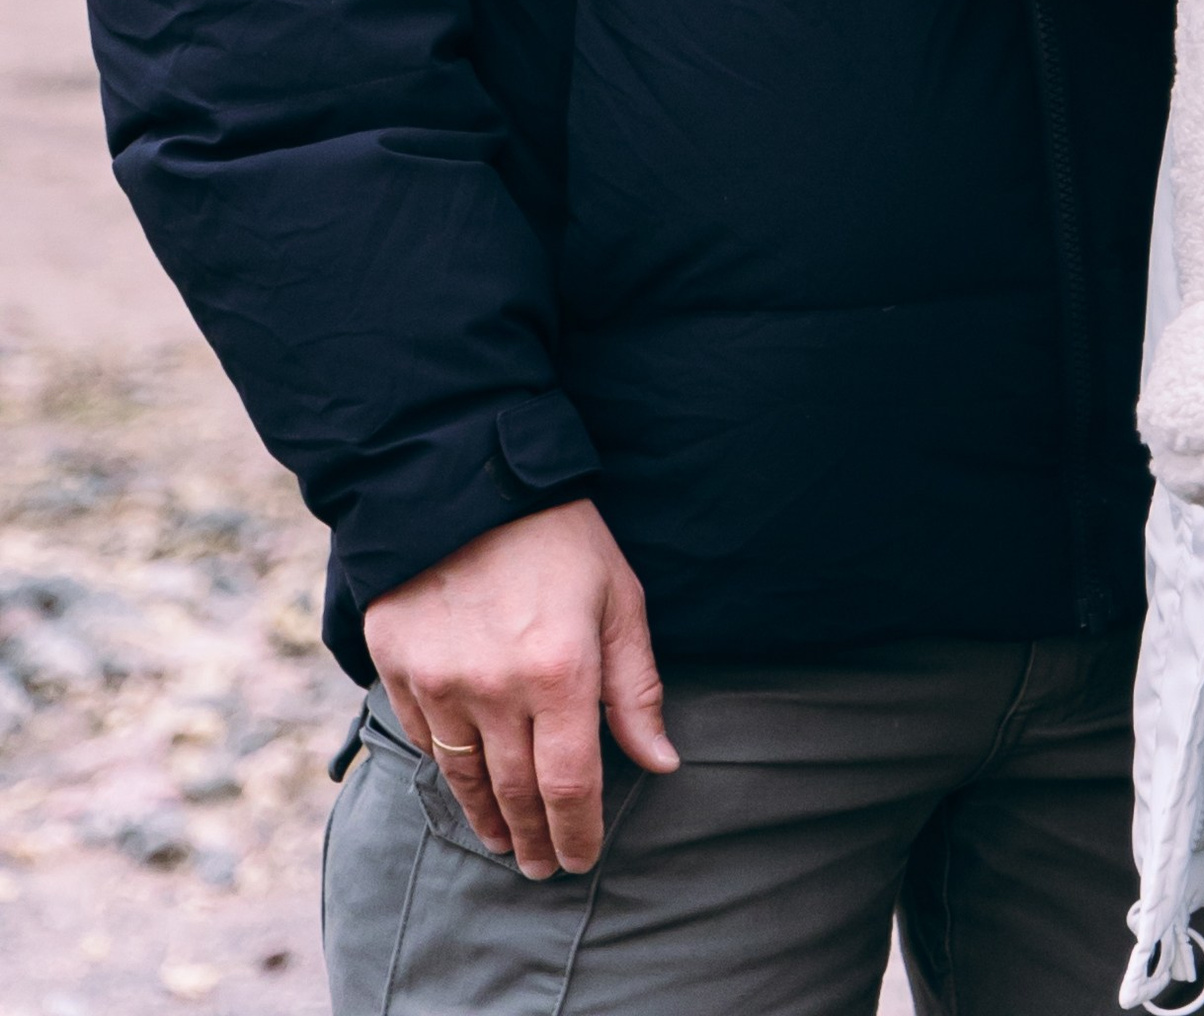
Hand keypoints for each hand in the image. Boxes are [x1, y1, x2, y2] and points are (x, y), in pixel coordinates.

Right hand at [364, 498, 677, 875]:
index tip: (583, 859)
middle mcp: (495, 688)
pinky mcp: (400, 668)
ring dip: (489, 821)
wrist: (466, 478)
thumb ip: (636, 686)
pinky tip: (465, 783)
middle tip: (546, 868)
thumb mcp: (618, 597)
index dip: (578, 833)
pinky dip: (448, 768)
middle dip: (535, 841)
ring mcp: (441, 681)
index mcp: (560, 671)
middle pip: (516, 794)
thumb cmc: (558, 535)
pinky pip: (425, 739)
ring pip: (465, 779)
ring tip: (506, 845)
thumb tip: (660, 762)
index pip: (569, 786)